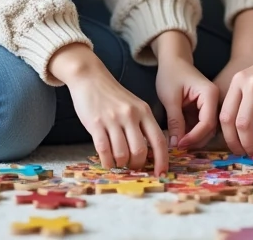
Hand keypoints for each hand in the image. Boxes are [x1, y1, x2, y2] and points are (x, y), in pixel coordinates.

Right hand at [50, 43, 169, 174]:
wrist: (90, 77)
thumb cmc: (113, 95)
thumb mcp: (134, 105)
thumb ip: (143, 125)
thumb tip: (150, 153)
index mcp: (144, 111)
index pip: (159, 140)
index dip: (162, 160)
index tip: (161, 174)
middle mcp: (131, 115)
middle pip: (140, 150)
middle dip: (137, 164)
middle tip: (132, 166)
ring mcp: (113, 119)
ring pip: (122, 153)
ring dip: (121, 164)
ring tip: (118, 163)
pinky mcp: (96, 123)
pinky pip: (104, 150)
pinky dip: (107, 162)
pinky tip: (107, 162)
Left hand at [153, 32, 218, 149]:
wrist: (172, 61)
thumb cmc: (171, 74)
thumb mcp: (170, 98)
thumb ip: (175, 121)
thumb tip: (176, 145)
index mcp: (210, 94)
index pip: (207, 123)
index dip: (194, 137)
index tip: (179, 145)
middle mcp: (215, 101)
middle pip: (210, 129)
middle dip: (195, 140)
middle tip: (178, 147)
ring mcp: (210, 106)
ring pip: (206, 130)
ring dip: (193, 139)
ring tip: (177, 143)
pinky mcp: (203, 110)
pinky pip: (200, 126)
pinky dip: (191, 133)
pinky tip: (180, 137)